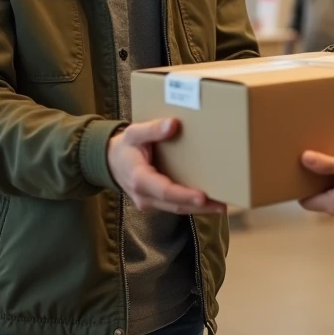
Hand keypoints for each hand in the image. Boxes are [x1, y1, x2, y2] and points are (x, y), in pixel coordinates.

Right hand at [106, 119, 225, 214]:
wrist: (110, 162)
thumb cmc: (125, 146)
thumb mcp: (134, 133)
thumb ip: (152, 129)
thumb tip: (174, 124)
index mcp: (139, 178)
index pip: (165, 190)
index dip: (184, 195)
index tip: (203, 196)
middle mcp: (144, 195)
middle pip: (175, 205)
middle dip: (200, 207)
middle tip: (222, 206)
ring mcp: (149, 202)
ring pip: (177, 209)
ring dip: (199, 209)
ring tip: (222, 206)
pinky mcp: (155, 203)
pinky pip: (175, 206)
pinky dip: (191, 205)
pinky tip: (209, 203)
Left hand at [298, 151, 333, 218]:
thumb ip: (327, 164)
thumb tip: (304, 159)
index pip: (306, 202)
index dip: (301, 189)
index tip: (300, 175)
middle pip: (318, 200)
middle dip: (315, 185)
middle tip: (313, 168)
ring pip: (332, 199)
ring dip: (328, 186)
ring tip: (330, 168)